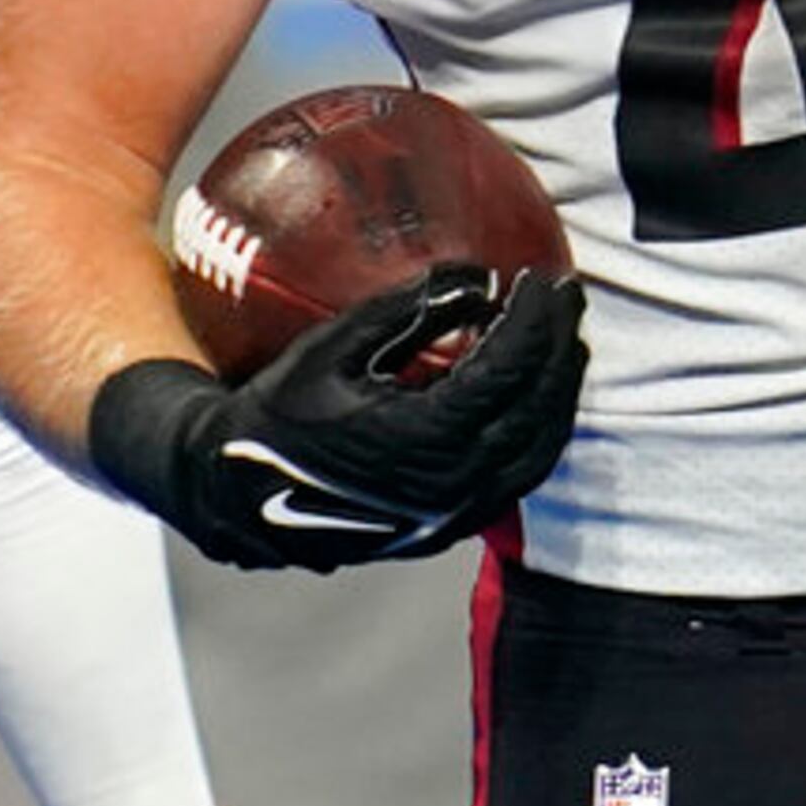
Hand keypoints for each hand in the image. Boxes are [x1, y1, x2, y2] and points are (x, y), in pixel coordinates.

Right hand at [85, 265, 588, 570]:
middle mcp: (449, 486)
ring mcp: (453, 515)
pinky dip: (538, 432)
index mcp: (423, 440)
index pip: (509, 372)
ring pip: (537, 454)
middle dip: (561, 350)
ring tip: (564, 342)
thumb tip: (476, 277)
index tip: (544, 280)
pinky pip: (516, 479)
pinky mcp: (448, 528)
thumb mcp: (332, 347)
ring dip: (560, 394)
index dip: (536, 323)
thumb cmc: (278, 410)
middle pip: (537, 412)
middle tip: (567, 298)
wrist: (239, 495)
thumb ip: (407, 310)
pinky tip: (535, 397)